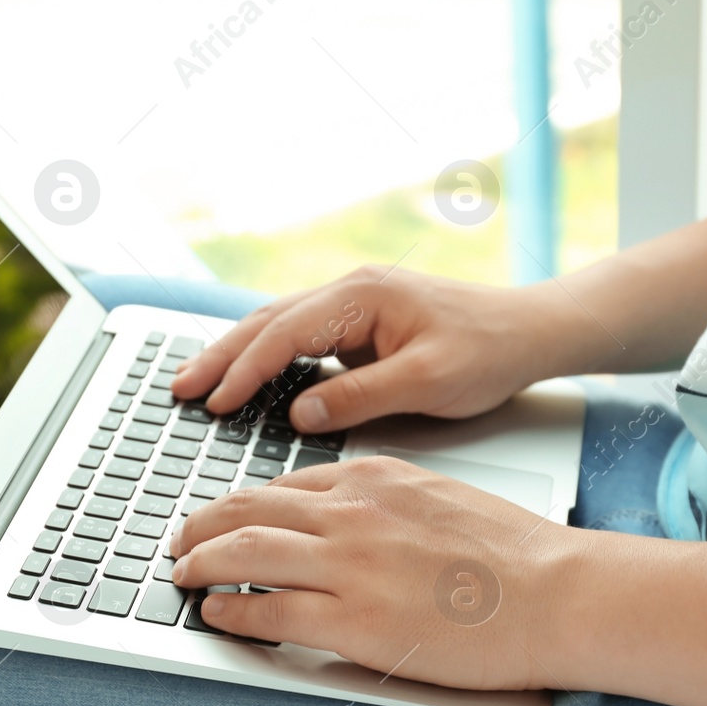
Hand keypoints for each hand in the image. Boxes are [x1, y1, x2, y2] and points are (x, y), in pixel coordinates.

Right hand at [168, 266, 552, 433]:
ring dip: (234, 354)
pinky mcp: (357, 323)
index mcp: (362, 296)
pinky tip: (244, 378)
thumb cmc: (487, 352)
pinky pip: (297, 336)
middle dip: (219, 356)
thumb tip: (302, 413)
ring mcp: (352, 305)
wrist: (527, 332)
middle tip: (179, 389)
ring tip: (196, 384)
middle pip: (267, 321)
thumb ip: (360, 395)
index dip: (244, 370)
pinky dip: (264, 356)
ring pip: (276, 325)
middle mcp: (350, 292)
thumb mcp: (427, 381)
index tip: (215, 402)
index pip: (285, 333)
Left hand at [171, 456, 574, 691]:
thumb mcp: (440, 498)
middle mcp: (353, 513)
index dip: (242, 503)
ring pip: (244, 551)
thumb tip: (346, 519)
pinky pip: (267, 609)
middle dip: (202, 524)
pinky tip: (218, 613)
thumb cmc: (515, 556)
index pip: (284, 484)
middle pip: (248, 508)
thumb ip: (385, 502)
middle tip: (182, 541)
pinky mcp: (353, 621)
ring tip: (184, 574)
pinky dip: (231, 609)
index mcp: (375, 479)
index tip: (224, 517)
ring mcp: (349, 566)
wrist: (559, 592)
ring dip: (201, 563)